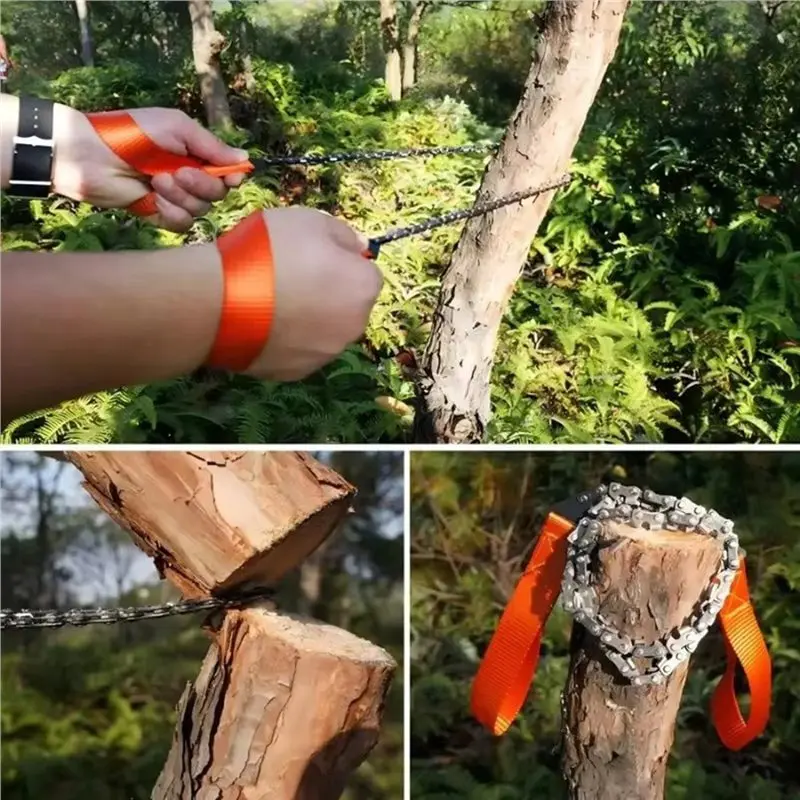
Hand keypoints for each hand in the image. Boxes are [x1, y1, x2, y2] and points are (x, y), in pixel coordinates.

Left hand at [52, 104, 247, 231]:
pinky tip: (153, 200)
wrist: (90, 155)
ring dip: (181, 196)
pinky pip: (183, 223)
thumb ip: (211, 146)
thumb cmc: (130, 133)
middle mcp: (189, 177)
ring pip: (201, 209)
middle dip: (201, 184)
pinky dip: (171, 213)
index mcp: (195, 153)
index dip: (232, 176)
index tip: (230, 177)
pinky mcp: (160, 215)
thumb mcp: (176, 128)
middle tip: (176, 172)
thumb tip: (245, 159)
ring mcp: (175, 197)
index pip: (228, 172)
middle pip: (218, 193)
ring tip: (155, 180)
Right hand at [241, 207, 382, 380]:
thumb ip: (342, 234)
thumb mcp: (309, 220)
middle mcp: (354, 326)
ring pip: (323, 331)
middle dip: (327, 293)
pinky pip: (297, 350)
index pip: (364, 272)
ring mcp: (326, 354)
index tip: (311, 256)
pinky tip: (259, 325)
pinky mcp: (297, 373)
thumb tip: (357, 246)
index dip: (338, 261)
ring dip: (306, 318)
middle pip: (346, 305)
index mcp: (363, 288)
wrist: (220, 300)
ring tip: (268, 302)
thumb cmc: (270, 252)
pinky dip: (285, 340)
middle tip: (289, 277)